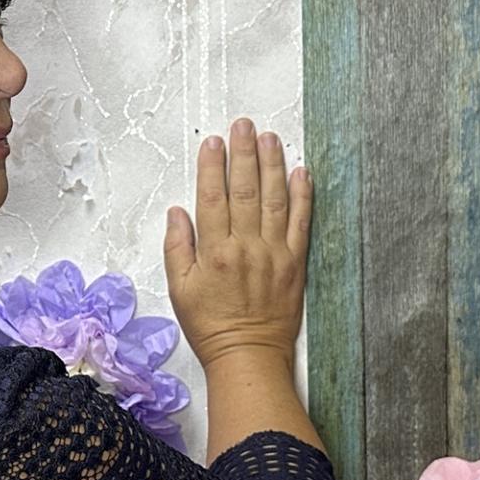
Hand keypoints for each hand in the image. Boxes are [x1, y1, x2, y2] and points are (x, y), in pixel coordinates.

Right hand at [162, 116, 312, 367]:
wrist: (248, 355)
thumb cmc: (210, 326)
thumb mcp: (179, 290)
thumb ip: (177, 247)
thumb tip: (178, 212)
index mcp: (214, 252)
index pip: (213, 197)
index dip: (213, 166)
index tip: (213, 142)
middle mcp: (246, 247)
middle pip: (245, 189)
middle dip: (243, 153)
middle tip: (243, 125)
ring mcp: (275, 253)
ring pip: (274, 199)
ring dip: (272, 164)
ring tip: (269, 137)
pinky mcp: (296, 263)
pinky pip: (301, 222)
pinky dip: (302, 195)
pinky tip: (300, 172)